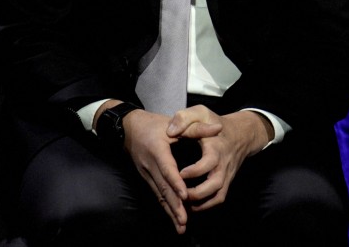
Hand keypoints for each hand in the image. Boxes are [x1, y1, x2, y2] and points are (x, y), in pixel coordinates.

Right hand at [122, 108, 191, 233]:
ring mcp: (146, 173)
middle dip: (175, 206)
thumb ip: (197, 128)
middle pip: (163, 188)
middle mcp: (150, 165)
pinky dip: (165, 206)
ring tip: (181, 226)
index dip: (176, 183)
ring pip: (159, 195)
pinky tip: (173, 218)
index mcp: (157, 150)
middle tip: (184, 221)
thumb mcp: (175, 122)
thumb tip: (218, 129)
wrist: (129, 128)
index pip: (167, 169)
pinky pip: (157, 194)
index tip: (185, 196)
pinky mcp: (146, 178)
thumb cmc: (155, 124)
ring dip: (170, 211)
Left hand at [166, 107, 272, 211]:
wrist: (240, 133)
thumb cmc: (214, 122)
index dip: (195, 171)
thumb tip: (170, 131)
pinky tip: (190, 205)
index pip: (209, 163)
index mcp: (216, 148)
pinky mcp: (226, 182)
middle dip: (197, 193)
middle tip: (180, 194)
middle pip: (215, 185)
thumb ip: (184, 118)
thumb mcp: (200, 113)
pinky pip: (219, 198)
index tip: (179, 174)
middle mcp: (223, 164)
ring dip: (200, 203)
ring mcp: (226, 175)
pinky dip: (206, 205)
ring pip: (218, 196)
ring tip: (182, 203)